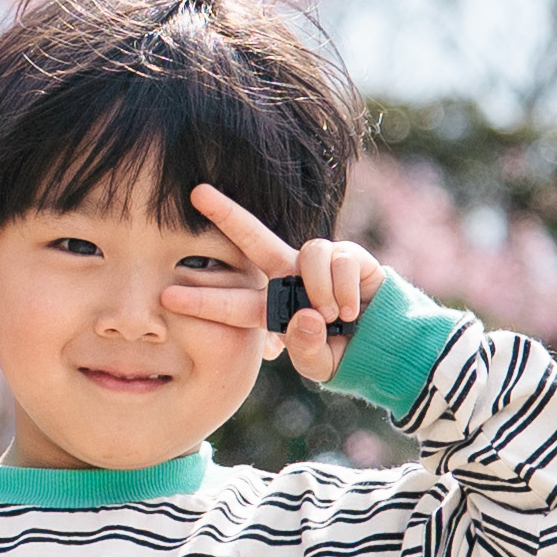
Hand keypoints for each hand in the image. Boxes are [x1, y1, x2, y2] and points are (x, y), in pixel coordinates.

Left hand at [189, 180, 381, 385]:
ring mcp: (318, 263)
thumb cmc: (348, 355)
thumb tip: (306, 315)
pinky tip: (353, 308)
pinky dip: (344, 288)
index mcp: (275, 308)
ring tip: (336, 315)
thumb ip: (306, 348)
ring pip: (306, 255)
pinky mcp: (349, 254)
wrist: (389, 345)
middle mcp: (290, 277)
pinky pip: (338, 260)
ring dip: (319, 289)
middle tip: (198, 192)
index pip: (235, 303)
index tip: (167, 298)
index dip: (204, 301)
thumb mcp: (321, 364)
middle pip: (253, 239)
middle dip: (227, 215)